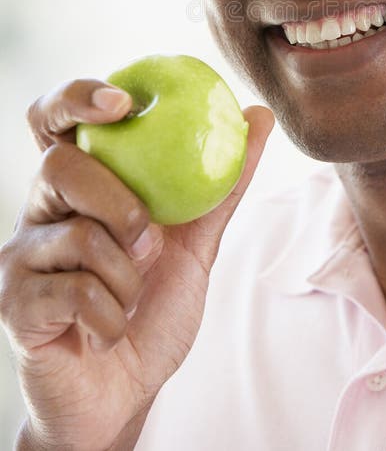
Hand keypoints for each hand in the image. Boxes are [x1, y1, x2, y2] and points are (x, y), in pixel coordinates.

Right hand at [0, 78, 273, 450]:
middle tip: (147, 237)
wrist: (124, 394)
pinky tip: (108, 330)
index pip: (55, 118)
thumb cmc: (152, 308)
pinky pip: (74, 291)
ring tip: (131, 297)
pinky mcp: (15, 303)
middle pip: (59, 165)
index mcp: (80, 184)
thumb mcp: (196, 242)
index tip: (122, 101)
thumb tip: (257, 115)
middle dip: (118, 201)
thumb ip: (222, 182)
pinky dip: (112, 316)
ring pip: (76, 234)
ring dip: (127, 275)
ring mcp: (21, 255)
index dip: (78, 96)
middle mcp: (41, 210)